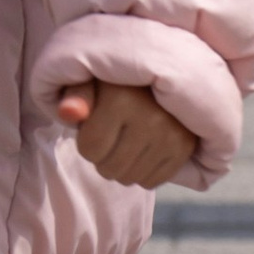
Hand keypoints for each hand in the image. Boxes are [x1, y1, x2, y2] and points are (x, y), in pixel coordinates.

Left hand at [56, 78, 200, 189]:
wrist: (163, 72)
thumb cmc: (118, 79)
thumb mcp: (91, 78)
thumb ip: (74, 95)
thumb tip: (68, 114)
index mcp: (122, 99)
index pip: (90, 149)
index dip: (85, 143)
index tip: (93, 127)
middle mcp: (150, 119)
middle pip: (109, 169)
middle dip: (102, 157)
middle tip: (110, 136)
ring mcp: (171, 136)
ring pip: (130, 178)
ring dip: (121, 166)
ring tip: (126, 141)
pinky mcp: (185, 148)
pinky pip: (152, 181)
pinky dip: (141, 172)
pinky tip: (142, 151)